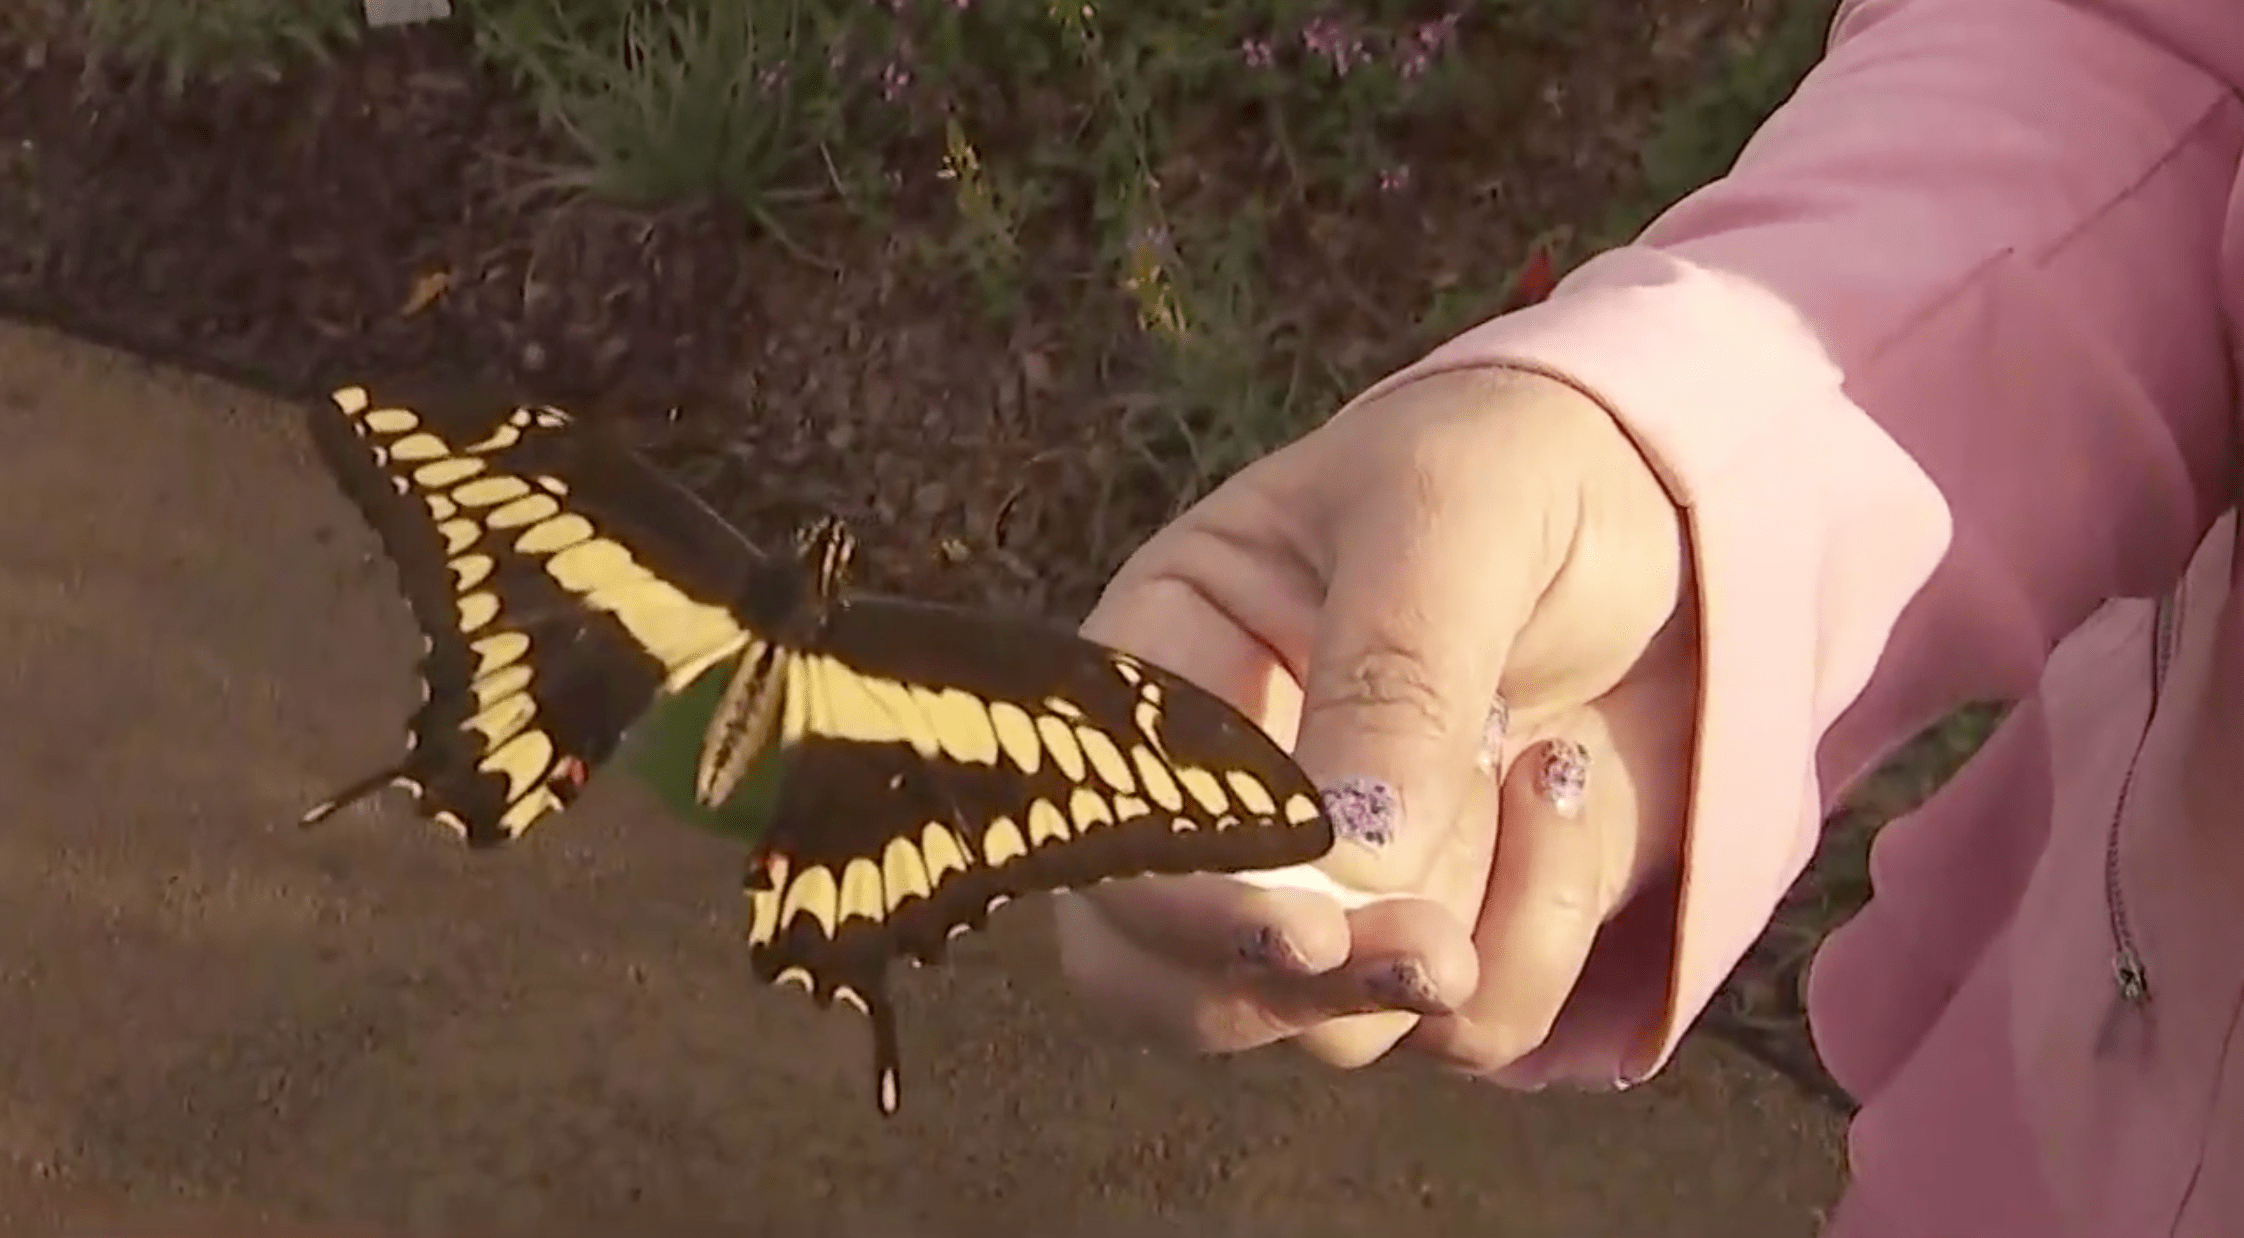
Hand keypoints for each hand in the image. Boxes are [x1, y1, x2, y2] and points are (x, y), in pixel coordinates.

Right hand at [1055, 366, 1698, 1078]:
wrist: (1690, 510)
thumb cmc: (1527, 463)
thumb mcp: (1452, 513)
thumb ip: (1395, 673)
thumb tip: (1354, 864)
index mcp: (1169, 665)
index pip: (1106, 825)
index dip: (1174, 902)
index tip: (1302, 924)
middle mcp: (1222, 796)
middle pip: (1161, 978)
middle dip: (1288, 991)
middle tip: (1422, 953)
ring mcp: (1334, 880)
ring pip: (1321, 1024)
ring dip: (1440, 952)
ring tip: (1543, 778)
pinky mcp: (1447, 935)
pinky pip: (1462, 1028)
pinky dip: (1537, 942)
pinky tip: (1568, 787)